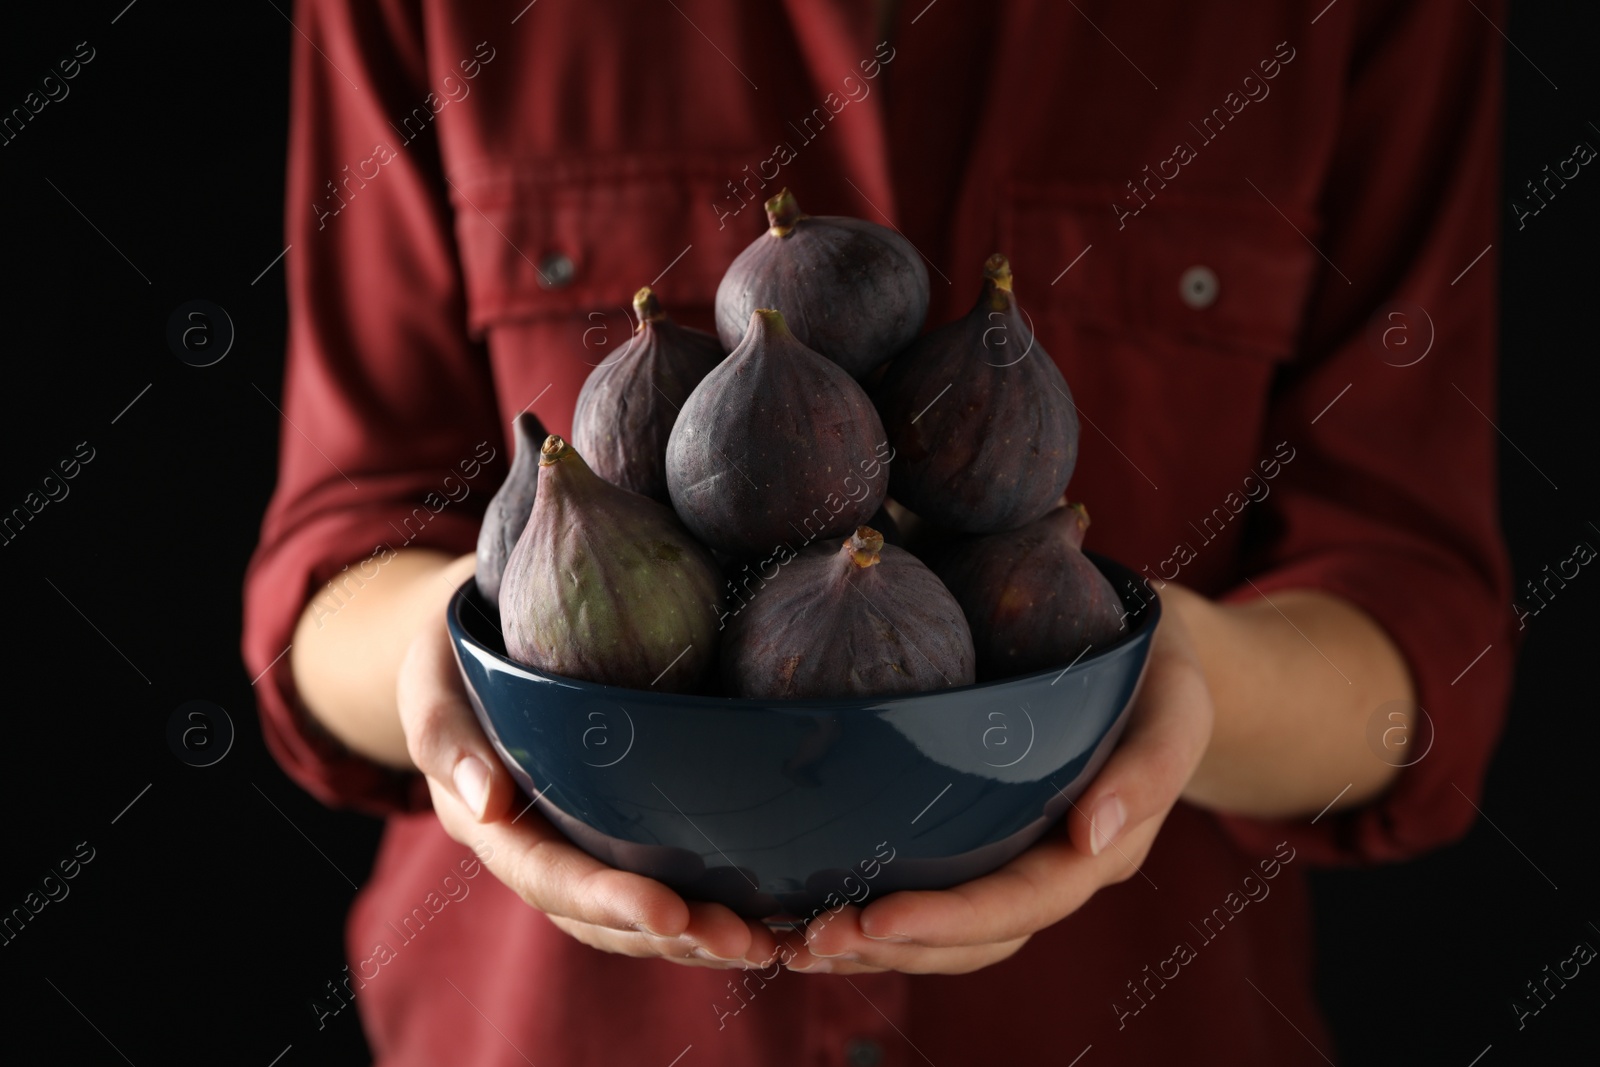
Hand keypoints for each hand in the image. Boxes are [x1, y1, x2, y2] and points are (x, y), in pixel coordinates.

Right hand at [398, 611, 780, 969]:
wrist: (469, 645)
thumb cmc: (453, 654)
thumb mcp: (430, 677)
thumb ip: (446, 734)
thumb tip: (489, 803)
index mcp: (487, 822)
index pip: (549, 875)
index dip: (608, 901)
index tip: (671, 913)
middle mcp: (533, 849)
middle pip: (600, 916)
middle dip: (672, 934)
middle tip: (746, 941)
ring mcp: (575, 844)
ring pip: (633, 915)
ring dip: (698, 936)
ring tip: (767, 943)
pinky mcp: (613, 829)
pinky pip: (658, 879)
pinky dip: (705, 904)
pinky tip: (764, 913)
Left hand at [780, 599, 1214, 974]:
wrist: (1155, 662)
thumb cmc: (1160, 673)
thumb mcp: (1178, 702)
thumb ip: (1151, 765)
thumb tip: (1093, 835)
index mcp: (1103, 847)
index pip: (1025, 900)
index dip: (951, 919)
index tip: (876, 918)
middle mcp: (1057, 868)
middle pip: (976, 935)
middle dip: (894, 945)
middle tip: (810, 940)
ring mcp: (1020, 859)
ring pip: (951, 934)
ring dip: (874, 947)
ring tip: (797, 944)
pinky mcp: (986, 840)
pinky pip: (936, 894)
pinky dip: (879, 916)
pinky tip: (811, 911)